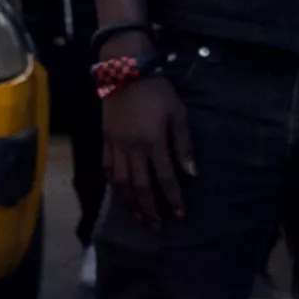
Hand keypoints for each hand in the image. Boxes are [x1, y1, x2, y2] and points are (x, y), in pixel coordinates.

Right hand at [100, 71, 193, 230]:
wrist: (124, 72)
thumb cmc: (157, 91)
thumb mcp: (178, 113)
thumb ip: (184, 144)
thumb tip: (192, 173)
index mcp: (153, 142)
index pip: (165, 178)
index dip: (173, 198)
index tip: (179, 214)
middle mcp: (133, 149)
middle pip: (141, 187)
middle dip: (150, 209)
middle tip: (157, 227)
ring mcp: (116, 146)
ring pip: (121, 183)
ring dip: (130, 203)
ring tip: (139, 218)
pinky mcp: (106, 141)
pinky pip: (107, 169)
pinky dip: (113, 185)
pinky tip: (120, 195)